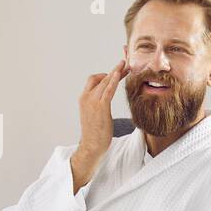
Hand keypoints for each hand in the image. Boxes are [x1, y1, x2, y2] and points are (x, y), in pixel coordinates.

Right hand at [71, 60, 127, 190]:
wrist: (91, 146)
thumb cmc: (95, 133)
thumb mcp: (95, 115)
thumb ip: (99, 105)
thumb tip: (106, 100)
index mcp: (84, 98)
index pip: (95, 80)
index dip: (107, 73)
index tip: (119, 70)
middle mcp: (86, 97)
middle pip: (101, 78)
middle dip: (115, 70)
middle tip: (126, 64)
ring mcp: (92, 101)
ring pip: (105, 81)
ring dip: (116, 72)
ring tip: (126, 65)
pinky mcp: (100, 107)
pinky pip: (107, 90)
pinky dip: (113, 80)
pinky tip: (120, 73)